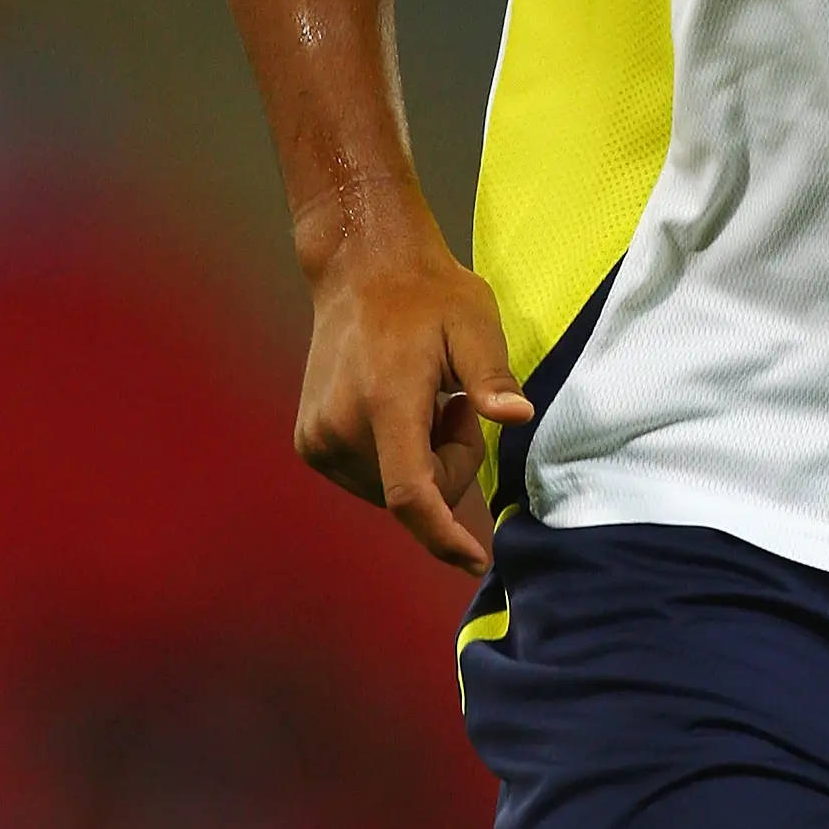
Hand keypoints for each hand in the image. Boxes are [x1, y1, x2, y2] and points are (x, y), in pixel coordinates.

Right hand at [292, 196, 533, 572]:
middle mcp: (340, 428)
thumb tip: (519, 415)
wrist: (359, 268)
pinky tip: (400, 406)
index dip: (443, 536)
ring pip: (390, 492)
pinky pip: (368, 478)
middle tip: (458, 403)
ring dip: (423, 461)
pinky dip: (396, 458)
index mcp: (385, 402)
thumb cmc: (428, 293)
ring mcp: (316, 439)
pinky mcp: (308, 443)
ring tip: (427, 398)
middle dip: (450, 465)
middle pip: (413, 494)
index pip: (412, 493)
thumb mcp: (475, 323)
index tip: (475, 560)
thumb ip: (492, 376)